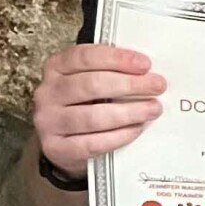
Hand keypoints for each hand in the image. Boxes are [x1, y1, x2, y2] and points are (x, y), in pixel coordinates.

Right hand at [32, 44, 166, 174]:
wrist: (63, 144)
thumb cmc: (83, 105)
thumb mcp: (89, 81)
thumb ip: (110, 72)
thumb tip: (147, 72)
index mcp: (55, 67)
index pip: (85, 57)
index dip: (117, 59)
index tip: (145, 64)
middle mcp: (47, 93)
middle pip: (91, 84)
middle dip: (129, 85)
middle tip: (157, 86)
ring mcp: (49, 121)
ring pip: (93, 116)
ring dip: (129, 112)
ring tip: (152, 109)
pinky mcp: (56, 148)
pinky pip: (92, 143)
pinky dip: (119, 136)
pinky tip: (136, 129)